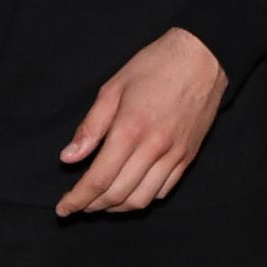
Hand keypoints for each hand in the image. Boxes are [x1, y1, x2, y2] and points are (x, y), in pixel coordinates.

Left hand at [55, 27, 225, 216]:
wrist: (203, 58)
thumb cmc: (154, 66)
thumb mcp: (112, 88)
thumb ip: (90, 127)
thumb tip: (68, 158)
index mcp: (130, 130)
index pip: (98, 179)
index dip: (77, 199)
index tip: (62, 209)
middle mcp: (154, 148)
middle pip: (118, 195)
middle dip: (92, 207)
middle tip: (77, 206)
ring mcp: (174, 155)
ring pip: (141, 199)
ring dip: (116, 208)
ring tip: (99, 204)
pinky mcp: (188, 157)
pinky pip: (163, 190)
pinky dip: (141, 198)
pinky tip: (128, 192)